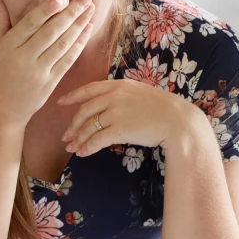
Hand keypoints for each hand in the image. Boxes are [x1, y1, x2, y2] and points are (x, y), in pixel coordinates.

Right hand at [0, 0, 94, 126]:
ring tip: (90, 9)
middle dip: (70, 14)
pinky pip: (67, 60)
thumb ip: (0, 20)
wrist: (2, 111)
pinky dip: (78, 44)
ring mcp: (39, 72)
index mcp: (8, 47)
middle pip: (50, 32)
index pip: (29, 24)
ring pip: (62, 45)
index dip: (46, 11)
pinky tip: (86, 30)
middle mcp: (24, 58)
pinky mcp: (50, 82)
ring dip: (78, 26)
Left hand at [58, 79, 201, 156]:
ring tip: (72, 148)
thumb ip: (122, 96)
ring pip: (88, 126)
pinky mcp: (119, 129)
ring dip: (78, 139)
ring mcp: (116, 112)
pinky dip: (87, 147)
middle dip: (72, 125)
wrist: (177, 120)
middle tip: (66, 136)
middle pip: (84, 110)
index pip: (89, 89)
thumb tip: (107, 107)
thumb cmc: (163, 108)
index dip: (72, 96)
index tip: (60, 103)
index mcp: (119, 85)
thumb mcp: (140, 92)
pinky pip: (96, 140)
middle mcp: (114, 96)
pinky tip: (83, 153)